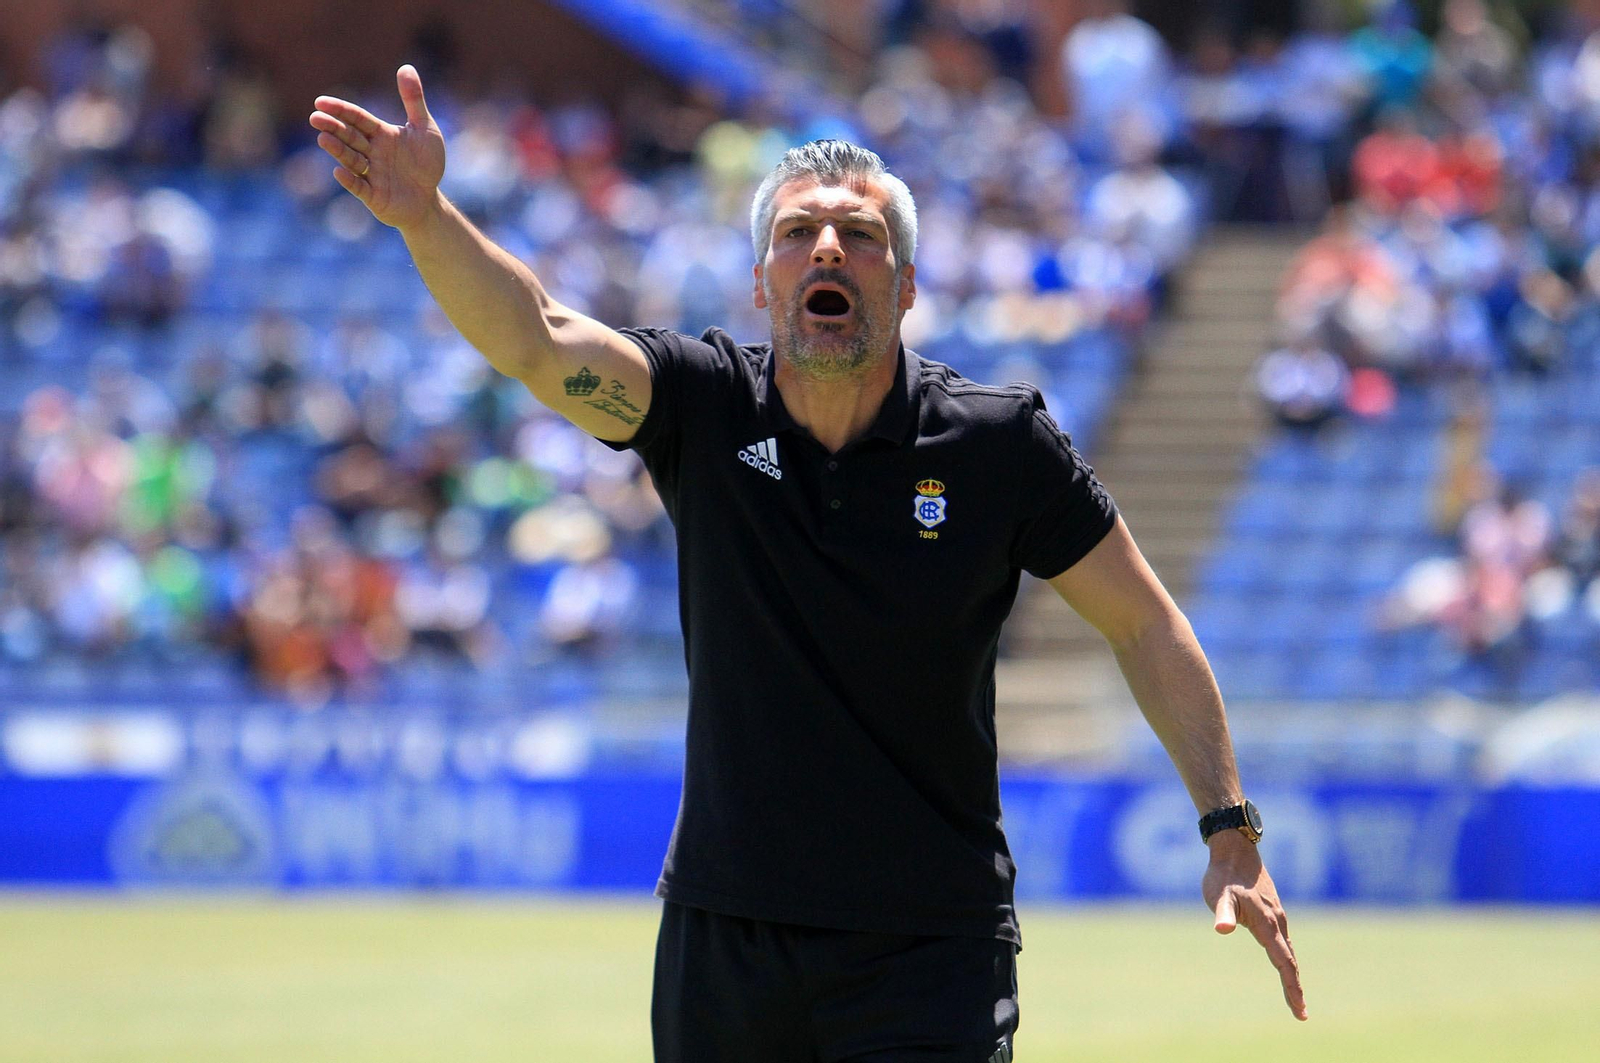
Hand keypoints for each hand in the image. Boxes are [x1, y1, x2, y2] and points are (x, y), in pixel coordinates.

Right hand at [309, 65, 446, 231]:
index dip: (341, 110)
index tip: (321, 102)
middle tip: (315, 117)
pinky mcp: (374, 196)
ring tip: (323, 139)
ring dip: (338, 150)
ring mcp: (371, 174)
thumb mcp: (424, 128)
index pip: (358, 119)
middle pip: (350, 137)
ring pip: (352, 160)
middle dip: (334, 127)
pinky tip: (339, 172)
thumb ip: (413, 100)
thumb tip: (406, 66)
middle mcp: (373, 152)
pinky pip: (360, 188)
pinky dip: (350, 180)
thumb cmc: (425, 163)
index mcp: (381, 134)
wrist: (429, 200)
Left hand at [1202, 831, 1306, 1020]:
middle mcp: (1277, 922)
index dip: (1291, 987)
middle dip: (1295, 987)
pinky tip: (1285, 963)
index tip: (1299, 1009)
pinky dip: (1287, 957)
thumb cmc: (1223, 874)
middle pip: (1290, 961)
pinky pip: (1284, 940)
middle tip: (1300, 1013)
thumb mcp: (1218, 894)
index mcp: (1267, 923)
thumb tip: (1222, 928)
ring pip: (1289, 951)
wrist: (1234, 849)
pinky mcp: (1272, 911)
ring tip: (1295, 996)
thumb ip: (1222, 912)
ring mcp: (1277, 916)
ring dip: (1292, 974)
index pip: (1283, 962)